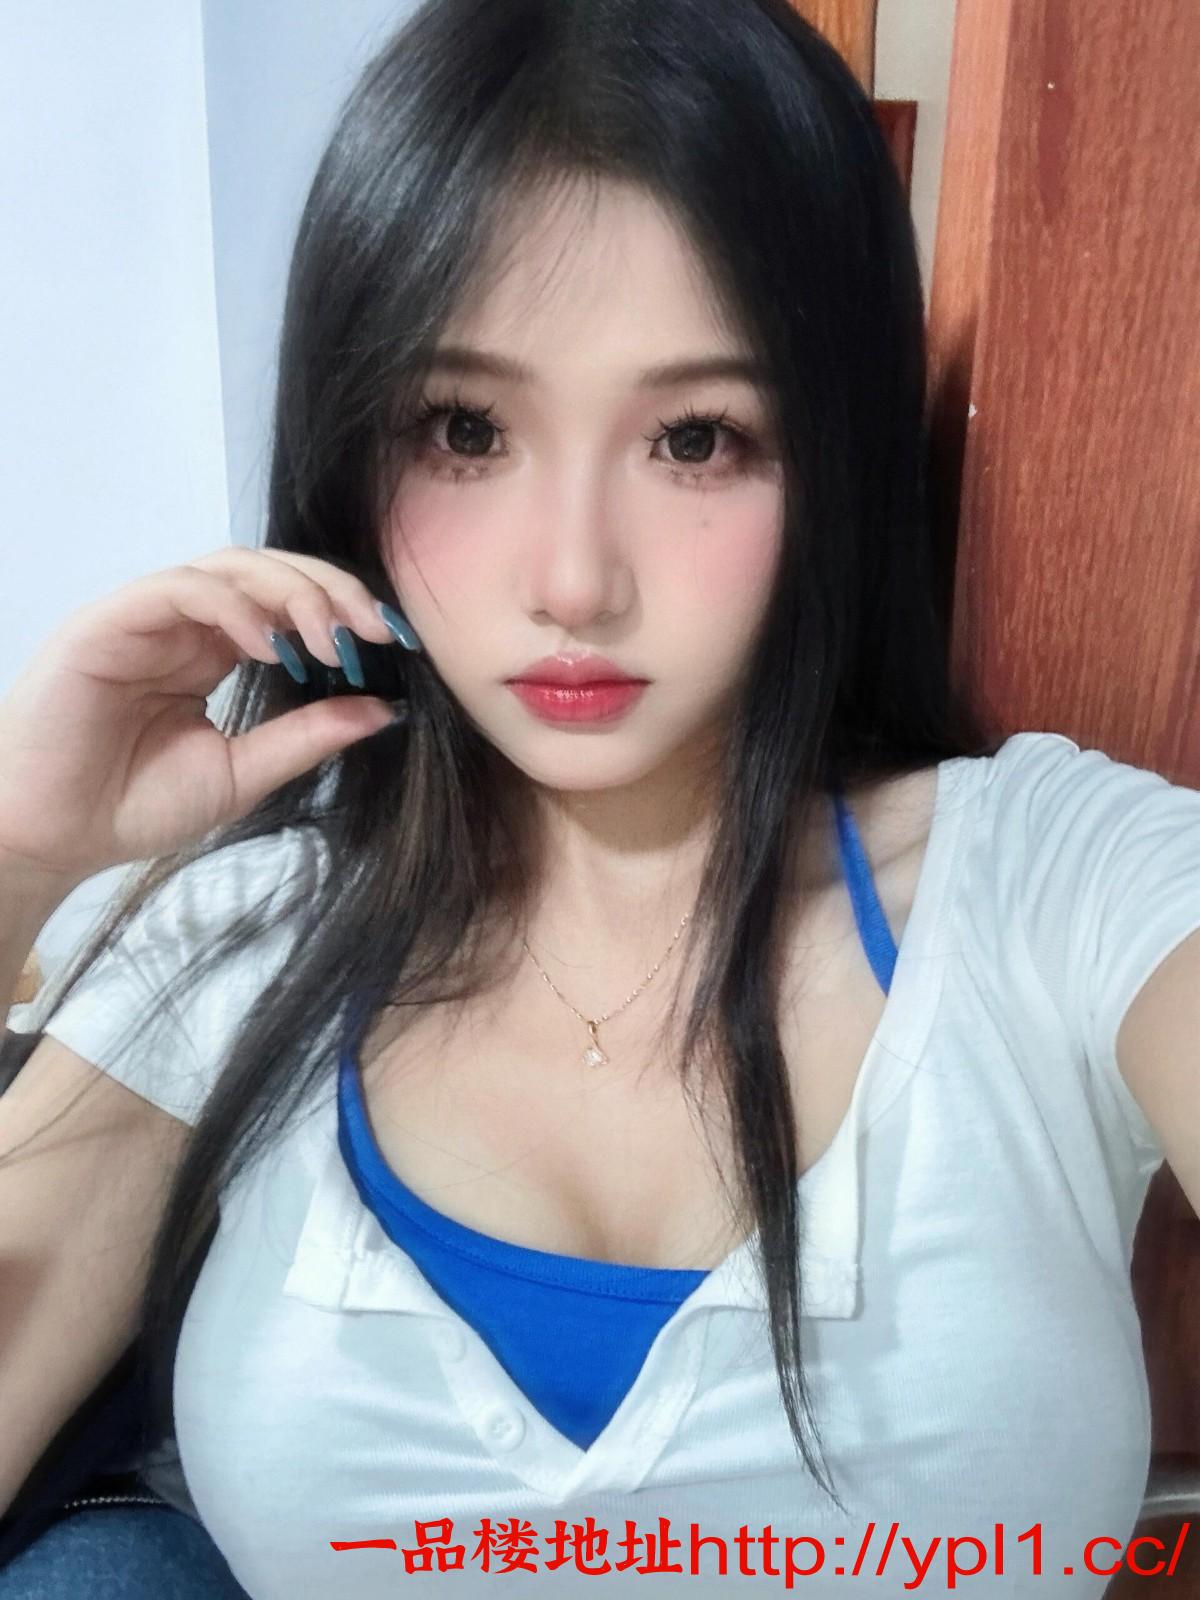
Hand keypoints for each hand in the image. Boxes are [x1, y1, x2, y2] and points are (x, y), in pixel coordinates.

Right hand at [0, 548, 404, 887]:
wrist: (54, 836)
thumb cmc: (134, 806)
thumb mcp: (243, 774)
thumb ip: (307, 737)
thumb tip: (384, 711)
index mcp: (214, 652)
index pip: (289, 604)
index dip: (344, 611)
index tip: (396, 644)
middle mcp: (185, 625)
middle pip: (269, 572)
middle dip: (332, 590)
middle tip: (378, 629)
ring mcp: (147, 617)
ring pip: (231, 567)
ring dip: (292, 592)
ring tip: (332, 637)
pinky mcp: (110, 621)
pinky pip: (181, 587)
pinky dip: (233, 607)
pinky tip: (272, 648)